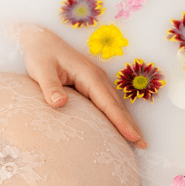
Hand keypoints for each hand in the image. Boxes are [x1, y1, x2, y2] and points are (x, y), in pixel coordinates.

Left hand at [18, 25, 146, 148]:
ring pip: (116, 105)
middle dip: (131, 126)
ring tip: (137, 140)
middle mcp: (97, 78)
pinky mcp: (92, 84)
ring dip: (127, 122)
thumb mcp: (41, 70)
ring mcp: (97, 81)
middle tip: (143, 145)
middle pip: (118, 106)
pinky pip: (108, 103)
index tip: (133, 137)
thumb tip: (60, 103)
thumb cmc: (41, 55)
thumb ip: (50, 87)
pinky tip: (120, 127)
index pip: (109, 104)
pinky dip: (117, 116)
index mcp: (89, 76)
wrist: (40, 41)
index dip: (122, 122)